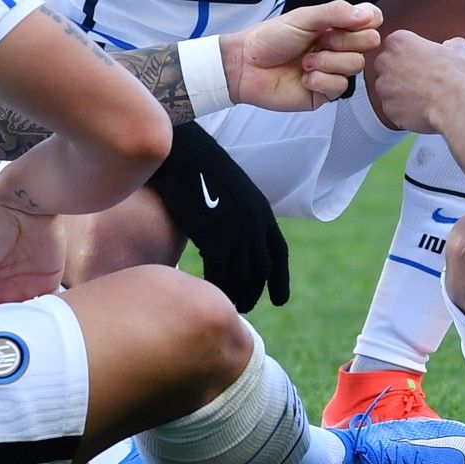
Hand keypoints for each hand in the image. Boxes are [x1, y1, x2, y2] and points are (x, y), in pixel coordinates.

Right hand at [148, 122, 288, 312]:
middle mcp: (255, 223)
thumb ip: (237, 216)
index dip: (281, 278)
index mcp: (262, 211)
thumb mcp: (230, 191)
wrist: (183, 155)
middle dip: (256, 291)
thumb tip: (230, 242)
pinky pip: (219, 273)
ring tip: (227, 305)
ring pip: (243, 275)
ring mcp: (236, 231)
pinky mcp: (214, 237)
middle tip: (246, 308)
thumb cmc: (199, 171)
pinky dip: (215, 286)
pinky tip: (207, 292)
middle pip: (262, 268)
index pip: (279, 252)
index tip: (280, 300)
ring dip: (236, 294)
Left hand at [223, 0, 383, 110]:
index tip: (346, 22)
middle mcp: (339, 47)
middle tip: (320, 42)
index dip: (367, 20)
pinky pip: (340, 86)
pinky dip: (320, 80)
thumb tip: (367, 15)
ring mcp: (334, 70)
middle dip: (344, 41)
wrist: (246, 66)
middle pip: (369, 42)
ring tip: (304, 62)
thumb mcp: (304, 17)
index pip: (371, 19)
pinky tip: (303, 78)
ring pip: (356, 65)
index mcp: (336, 25)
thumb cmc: (271, 38)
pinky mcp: (325, 93)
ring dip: (327, 61)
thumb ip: (335, 13)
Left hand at [367, 29, 464, 133]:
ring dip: (401, 92)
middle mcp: (385, 62)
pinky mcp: (388, 108)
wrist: (456, 104)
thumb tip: (451, 46)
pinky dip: (404, 110)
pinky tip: (420, 109)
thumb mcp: (460, 50)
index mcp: (399, 41)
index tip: (421, 62)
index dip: (410, 55)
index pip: (396, 45)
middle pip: (387, 66)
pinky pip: (393, 108)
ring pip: (388, 89)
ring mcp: (384, 87)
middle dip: (401, 73)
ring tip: (423, 97)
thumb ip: (451, 44)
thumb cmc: (457, 76)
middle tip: (421, 80)